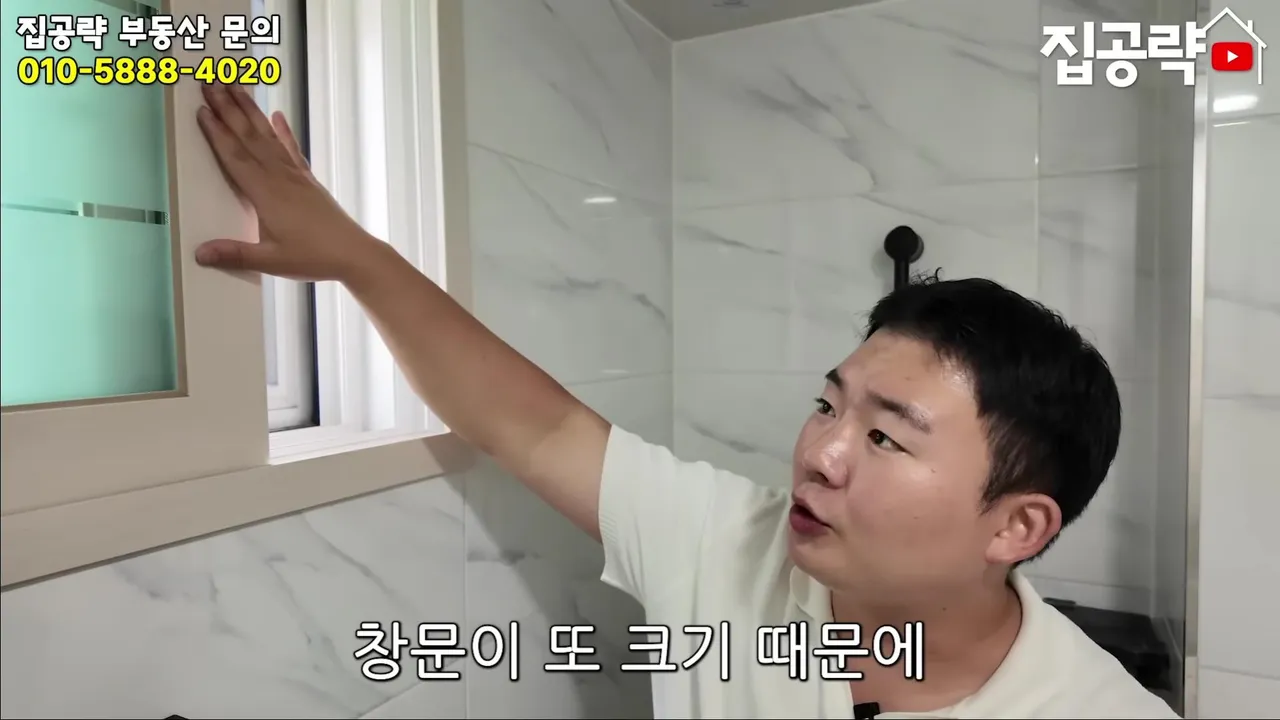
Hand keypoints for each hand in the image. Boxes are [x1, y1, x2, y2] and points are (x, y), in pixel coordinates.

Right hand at [193, 83, 379, 281]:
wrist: (354, 254)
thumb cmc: (313, 257)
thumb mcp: (271, 261)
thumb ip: (235, 255)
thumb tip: (200, 254)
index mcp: (266, 194)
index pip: (235, 157)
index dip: (217, 133)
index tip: (202, 109)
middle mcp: (280, 177)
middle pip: (248, 137)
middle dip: (228, 108)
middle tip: (210, 82)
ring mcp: (296, 176)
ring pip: (268, 136)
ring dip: (250, 110)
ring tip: (237, 86)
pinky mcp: (308, 180)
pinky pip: (291, 149)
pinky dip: (284, 131)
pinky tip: (277, 115)